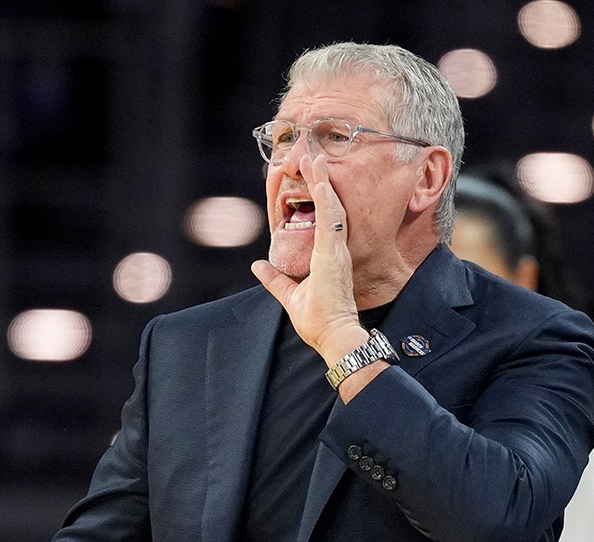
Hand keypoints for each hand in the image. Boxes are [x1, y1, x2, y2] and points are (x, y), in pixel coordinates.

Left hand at [252, 154, 368, 362]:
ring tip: (314, 157)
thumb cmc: (318, 320)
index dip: (318, 194)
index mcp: (327, 255)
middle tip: (311, 154)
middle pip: (329, 205)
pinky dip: (325, 197)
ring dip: (321, 181)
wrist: (332, 335)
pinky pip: (331, 219)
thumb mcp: (289, 294)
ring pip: (331, 206)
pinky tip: (319, 179)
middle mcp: (334, 248)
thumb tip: (258, 266)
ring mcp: (336, 249)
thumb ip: (275, 279)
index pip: (324, 217)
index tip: (309, 172)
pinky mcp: (334, 253)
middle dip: (320, 179)